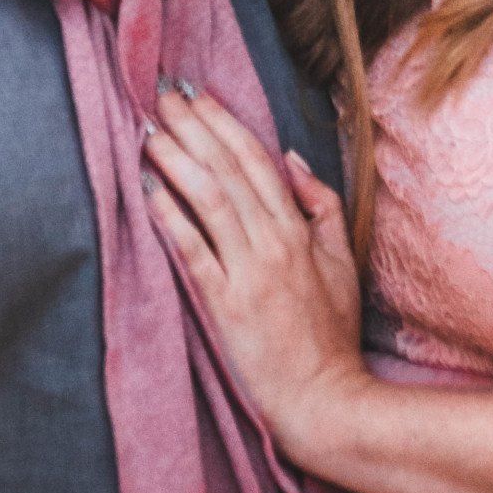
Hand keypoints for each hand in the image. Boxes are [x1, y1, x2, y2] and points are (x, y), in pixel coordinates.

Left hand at [143, 86, 368, 472]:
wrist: (323, 396)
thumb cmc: (331, 333)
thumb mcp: (343, 262)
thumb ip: (322, 207)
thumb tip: (293, 160)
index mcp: (299, 229)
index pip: (256, 160)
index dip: (224, 122)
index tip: (197, 95)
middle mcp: (273, 242)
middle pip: (228, 169)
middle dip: (193, 126)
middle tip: (161, 95)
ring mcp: (249, 273)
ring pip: (209, 200)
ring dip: (177, 160)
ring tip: (149, 130)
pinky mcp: (226, 305)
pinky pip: (194, 252)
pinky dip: (171, 218)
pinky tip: (148, 190)